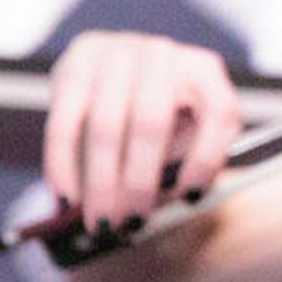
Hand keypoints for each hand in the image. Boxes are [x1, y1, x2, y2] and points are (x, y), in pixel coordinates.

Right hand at [41, 29, 241, 230]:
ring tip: (99, 222)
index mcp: (206, 74)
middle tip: (129, 225)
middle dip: (137, 181)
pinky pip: (64, 120)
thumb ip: (183, 183)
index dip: (207, 158)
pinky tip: (65, 197)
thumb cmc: (162, 130)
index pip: (218, 113)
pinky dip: (62, 164)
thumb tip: (170, 230)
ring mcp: (118, 51)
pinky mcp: (78, 60)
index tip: (191, 200)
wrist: (121, 83)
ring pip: (105, 125)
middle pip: (152, 122)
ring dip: (99, 181)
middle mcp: (165, 56)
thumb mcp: (185, 148)